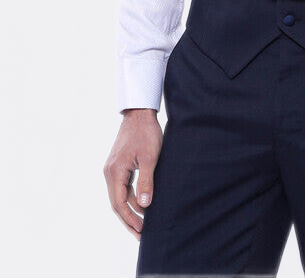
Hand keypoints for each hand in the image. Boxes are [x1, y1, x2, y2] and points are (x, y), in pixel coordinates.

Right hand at [103, 108, 162, 239]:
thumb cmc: (146, 133)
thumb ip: (146, 181)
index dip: (129, 219)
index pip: (119, 203)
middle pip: (117, 203)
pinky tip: (141, 205)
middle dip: (128, 220)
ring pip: (119, 196)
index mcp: (115, 171)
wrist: (140, 114)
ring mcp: (113, 169)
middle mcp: (110, 172)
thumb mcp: (149, 157)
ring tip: (142, 224)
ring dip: (130, 210)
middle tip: (141, 235)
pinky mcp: (119, 165)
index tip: (141, 231)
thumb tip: (144, 206)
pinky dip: (130, 198)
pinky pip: (123, 187)